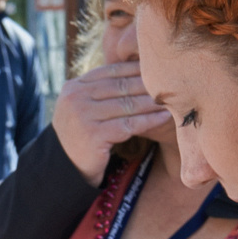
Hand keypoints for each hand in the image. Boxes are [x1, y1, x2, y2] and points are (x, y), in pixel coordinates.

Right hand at [52, 60, 168, 182]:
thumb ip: (101, 90)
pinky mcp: (93, 135)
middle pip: (120, 86)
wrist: (65, 168)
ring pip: (127, 104)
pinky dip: (149, 120)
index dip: (137, 70)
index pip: (111, 71)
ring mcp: (83, 116)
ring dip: (152, 102)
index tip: (158, 69)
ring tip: (172, 99)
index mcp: (74, 86)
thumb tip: (136, 69)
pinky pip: (129, 124)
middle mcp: (76, 98)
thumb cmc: (81, 136)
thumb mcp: (85, 107)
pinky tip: (164, 117)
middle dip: (148, 85)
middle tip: (171, 83)